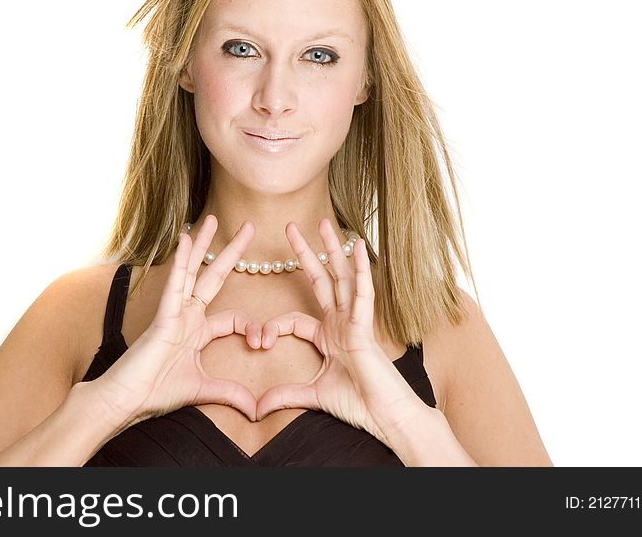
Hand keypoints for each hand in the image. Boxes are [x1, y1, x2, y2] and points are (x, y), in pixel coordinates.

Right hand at [93, 215, 261, 422]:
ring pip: (192, 271)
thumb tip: (255, 408)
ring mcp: (173, 313)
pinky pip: (174, 284)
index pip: (232, 317)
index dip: (251, 327)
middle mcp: (186, 315)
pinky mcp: (163, 317)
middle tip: (249, 227)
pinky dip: (180, 261)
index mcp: (195, 330)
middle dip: (231, 252)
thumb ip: (230, 393)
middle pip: (213, 276)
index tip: (262, 343)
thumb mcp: (202, 390)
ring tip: (213, 219)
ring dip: (204, 244)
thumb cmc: (155, 392)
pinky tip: (186, 239)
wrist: (125, 401)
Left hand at [250, 219, 429, 446]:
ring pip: (342, 277)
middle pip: (322, 278)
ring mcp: (355, 321)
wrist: (384, 417)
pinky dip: (362, 270)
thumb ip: (284, 396)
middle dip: (308, 252)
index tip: (259, 342)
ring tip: (325, 223)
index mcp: (328, 334)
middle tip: (292, 225)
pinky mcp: (366, 328)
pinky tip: (358, 247)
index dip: (273, 327)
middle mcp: (341, 321)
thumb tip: (257, 408)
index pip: (294, 318)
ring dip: (333, 249)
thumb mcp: (311, 396)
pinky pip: (363, 294)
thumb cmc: (357, 404)